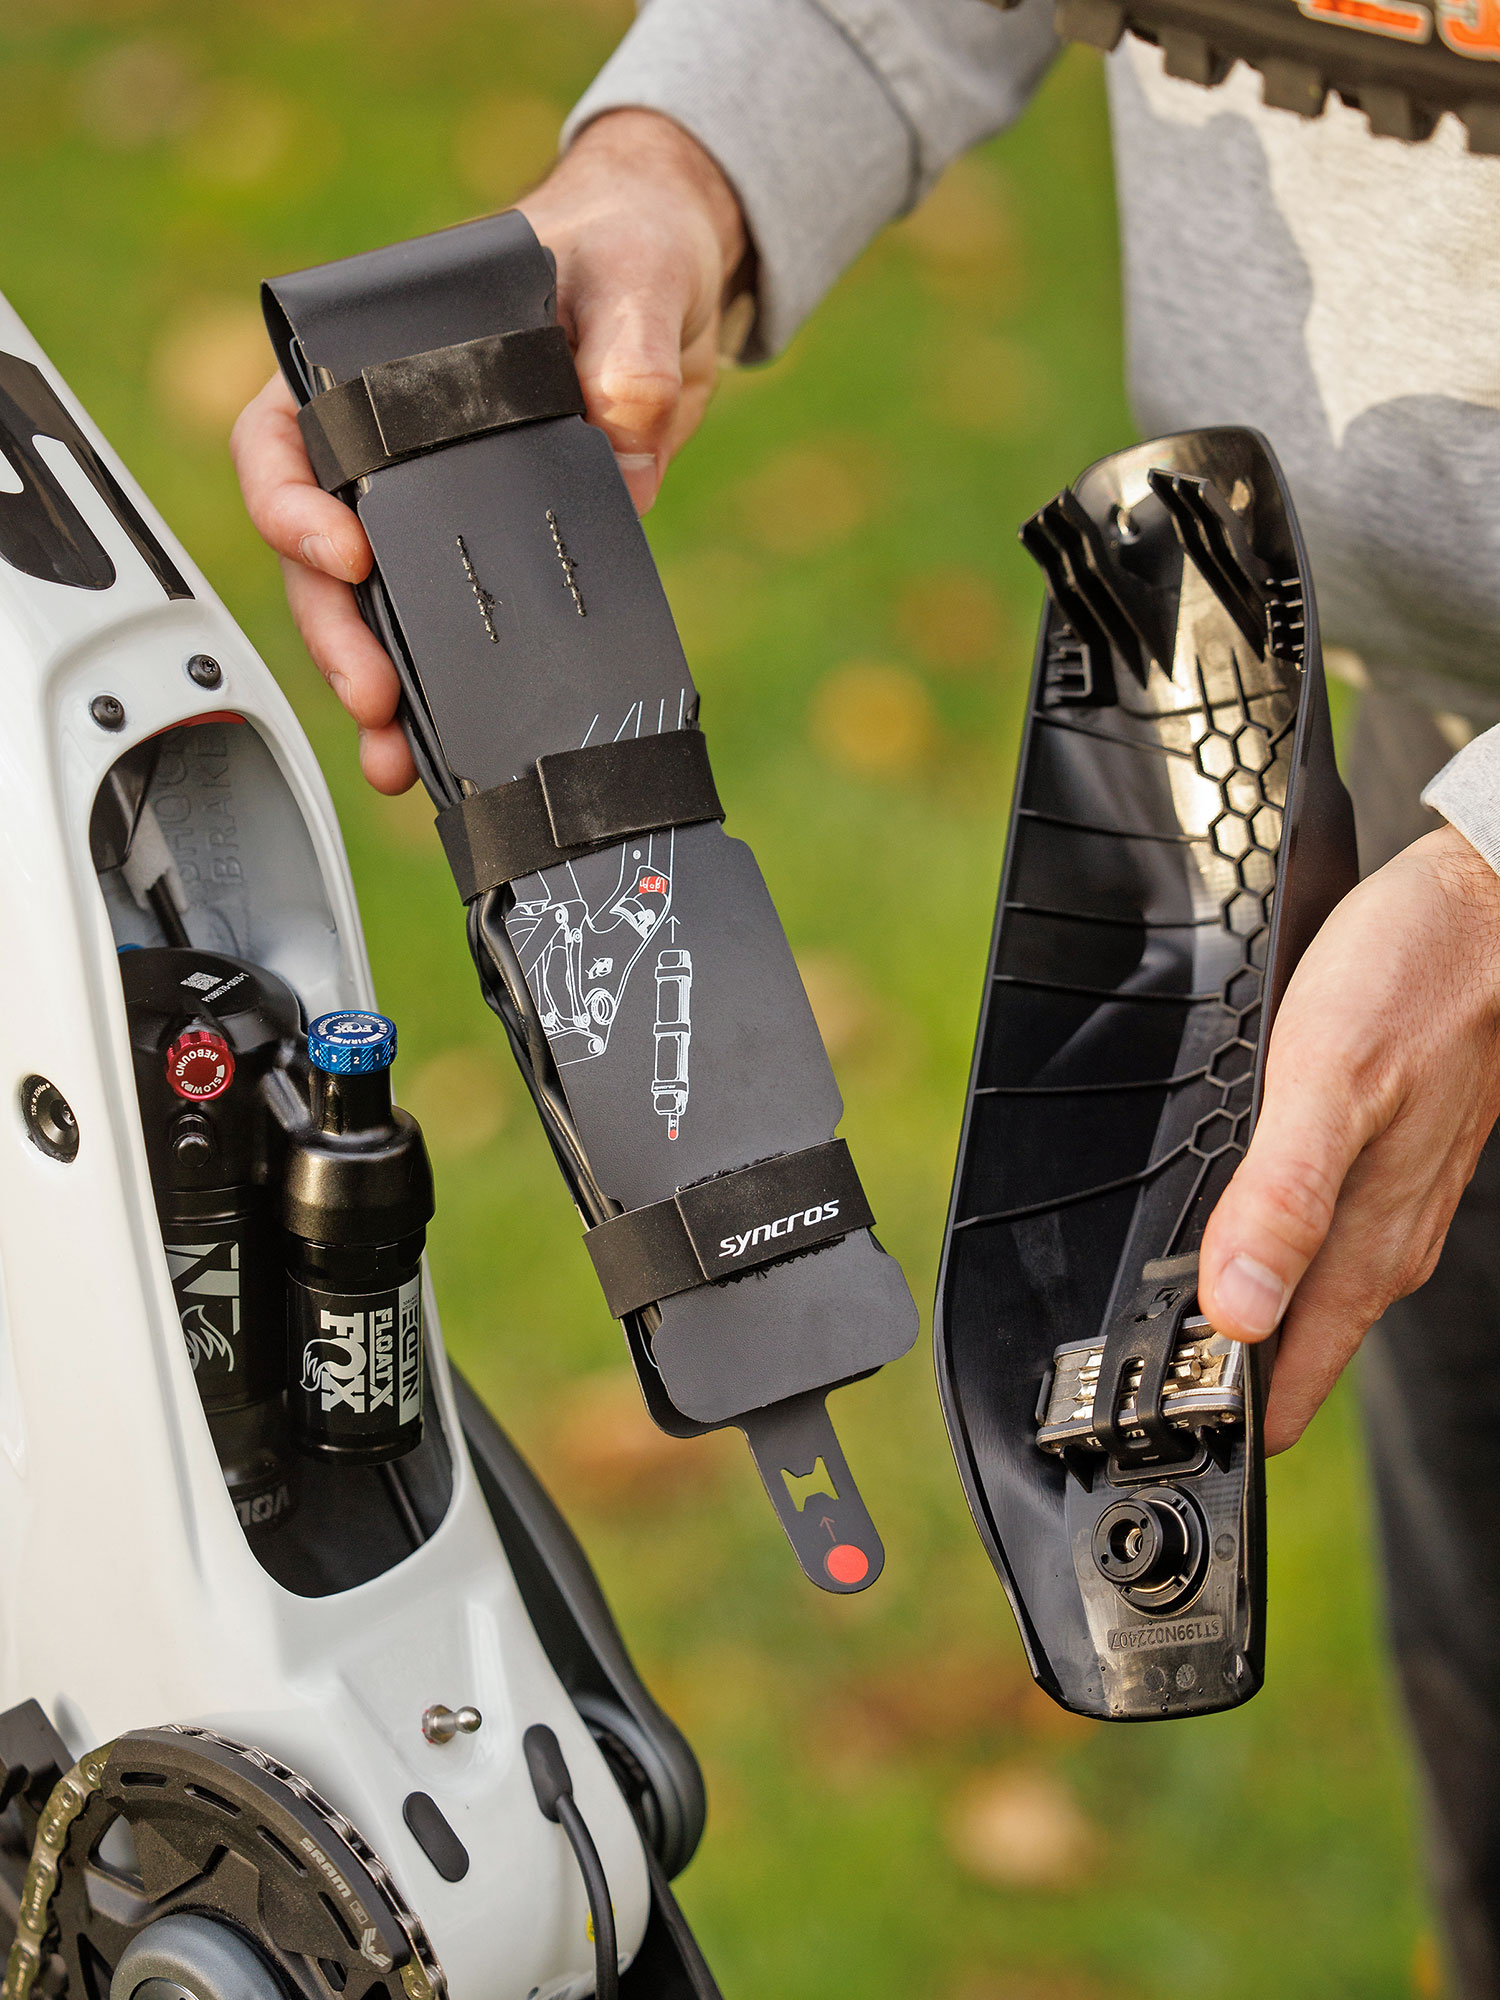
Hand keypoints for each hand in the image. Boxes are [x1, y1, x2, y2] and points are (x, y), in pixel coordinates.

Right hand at [230, 109, 747, 792]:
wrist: (673, 298)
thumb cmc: (625, 253)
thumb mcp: (633, 275)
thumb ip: (628, 343)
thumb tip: (624, 421)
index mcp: (380, 364)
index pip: (285, 434)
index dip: (290, 502)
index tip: (349, 553)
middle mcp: (390, 446)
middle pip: (318, 552)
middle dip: (336, 631)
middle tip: (374, 693)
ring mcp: (438, 510)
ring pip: (372, 611)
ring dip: (377, 687)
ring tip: (395, 754)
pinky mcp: (494, 557)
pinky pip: (452, 635)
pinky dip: (446, 698)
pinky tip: (446, 751)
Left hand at [1198, 822, 1499, 1452]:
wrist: (1489, 909)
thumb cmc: (1415, 978)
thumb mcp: (1326, 1081)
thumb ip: (1283, 1200)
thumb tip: (1237, 1313)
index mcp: (1369, 1240)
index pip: (1292, 1375)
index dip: (1228, 1416)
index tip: (1167, 1442)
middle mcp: (1385, 1233)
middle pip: (1297, 1343)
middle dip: (1228, 1383)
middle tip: (1147, 1406)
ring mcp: (1392, 1197)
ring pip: (1313, 1291)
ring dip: (1250, 1323)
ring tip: (1182, 1344)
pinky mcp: (1391, 1156)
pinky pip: (1328, 1236)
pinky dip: (1277, 1255)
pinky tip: (1242, 1242)